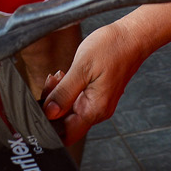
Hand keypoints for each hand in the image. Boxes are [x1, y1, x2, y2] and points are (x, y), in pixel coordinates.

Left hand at [40, 23, 149, 143]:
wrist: (132, 36)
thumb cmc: (112, 48)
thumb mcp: (82, 68)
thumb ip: (64, 93)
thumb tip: (49, 113)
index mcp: (94, 109)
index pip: (65, 134)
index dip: (48, 125)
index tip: (38, 108)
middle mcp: (98, 111)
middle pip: (65, 123)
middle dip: (51, 107)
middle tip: (50, 84)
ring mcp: (99, 103)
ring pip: (70, 111)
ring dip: (58, 97)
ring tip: (58, 76)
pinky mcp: (98, 94)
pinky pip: (77, 100)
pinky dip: (67, 91)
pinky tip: (65, 76)